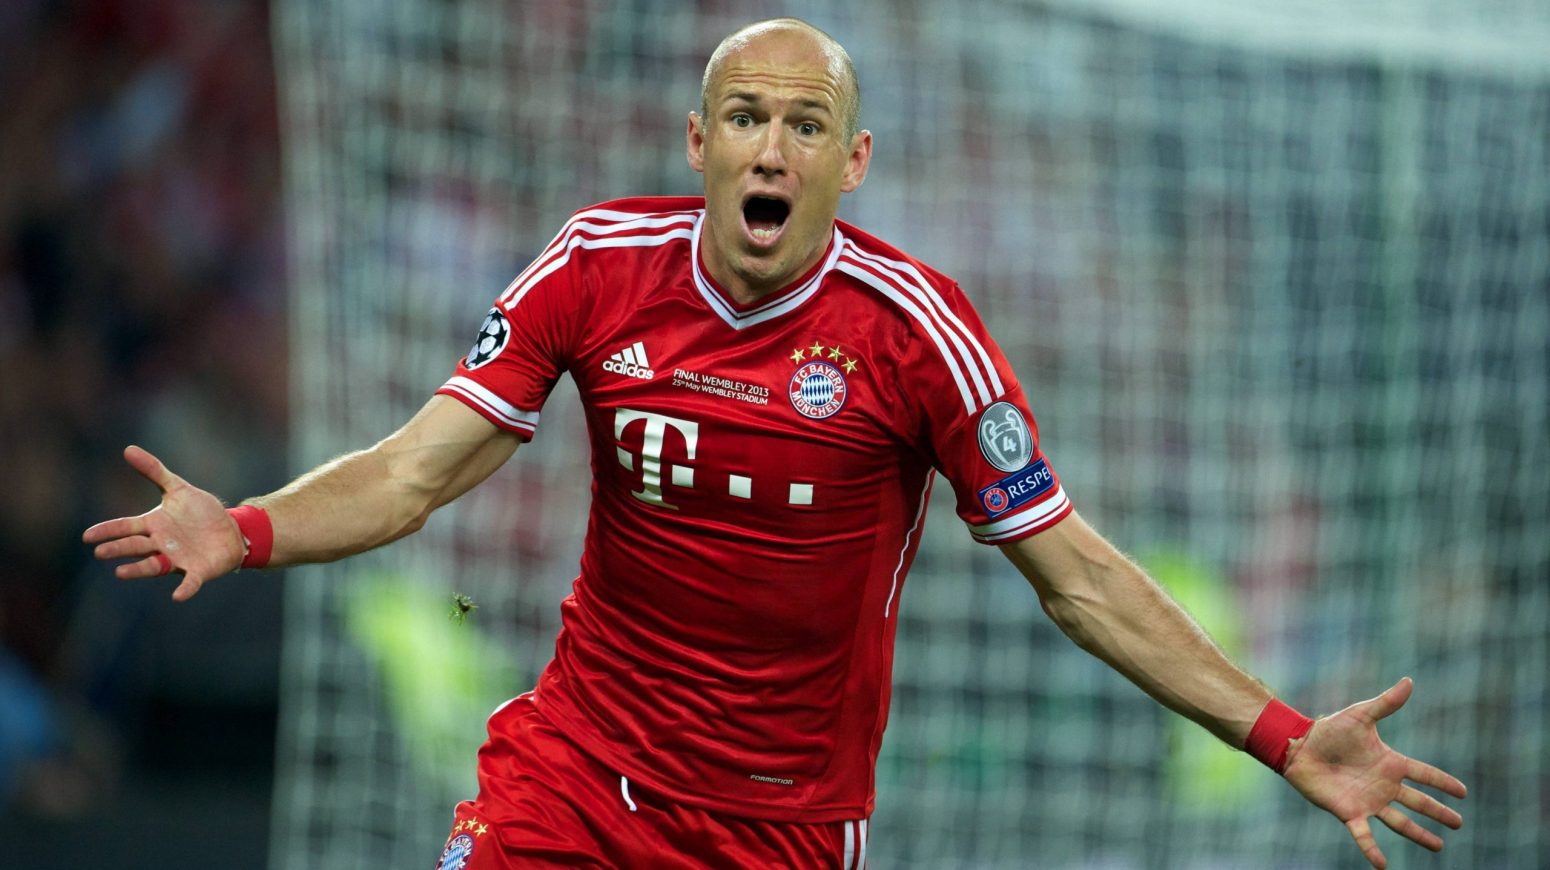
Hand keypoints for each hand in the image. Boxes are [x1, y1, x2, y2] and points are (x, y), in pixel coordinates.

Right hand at [83, 445, 246, 600]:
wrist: (232, 530)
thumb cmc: (200, 512)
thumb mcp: (178, 488)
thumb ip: (154, 471)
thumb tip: (127, 449)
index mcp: (154, 525)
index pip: (126, 527)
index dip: (108, 531)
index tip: (87, 536)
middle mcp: (161, 544)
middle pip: (135, 546)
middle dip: (119, 549)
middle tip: (100, 551)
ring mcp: (178, 559)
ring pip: (153, 566)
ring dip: (138, 570)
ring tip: (120, 573)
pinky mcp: (197, 571)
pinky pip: (189, 582)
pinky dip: (184, 589)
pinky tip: (178, 596)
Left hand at [1283, 677, 1466, 868]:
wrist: (1298, 746)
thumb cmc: (1328, 730)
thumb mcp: (1360, 715)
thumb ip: (1386, 704)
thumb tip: (1409, 681)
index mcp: (1389, 763)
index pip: (1423, 774)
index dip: (1443, 783)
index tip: (1463, 793)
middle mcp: (1382, 785)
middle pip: (1417, 802)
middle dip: (1438, 812)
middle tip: (1458, 823)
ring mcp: (1367, 800)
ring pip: (1400, 822)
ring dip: (1419, 834)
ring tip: (1438, 847)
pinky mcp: (1348, 812)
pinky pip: (1364, 835)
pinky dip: (1372, 851)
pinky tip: (1383, 866)